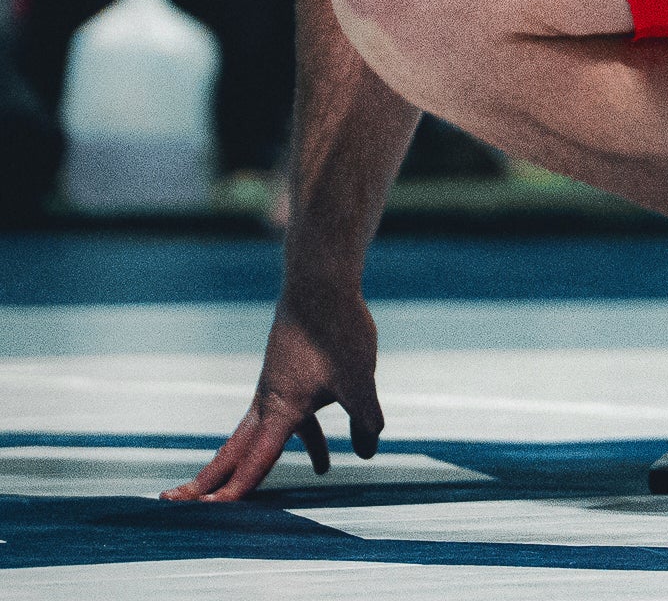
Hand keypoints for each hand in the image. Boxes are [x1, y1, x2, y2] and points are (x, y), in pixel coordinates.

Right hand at [162, 289, 383, 501]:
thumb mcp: (359, 380)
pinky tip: (322, 454)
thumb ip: (366, 420)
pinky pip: (288, 419)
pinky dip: (302, 439)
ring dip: (264, 465)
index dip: (234, 491)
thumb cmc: (335, 329)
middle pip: (234, 451)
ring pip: (262, 436)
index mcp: (281, 409)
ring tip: (279, 497)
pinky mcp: (289, 374)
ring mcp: (276, 386)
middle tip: (173, 503)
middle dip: (210, 482)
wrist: (321, 280)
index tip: (207, 514)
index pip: (253, 461)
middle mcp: (269, 401)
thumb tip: (367, 451)